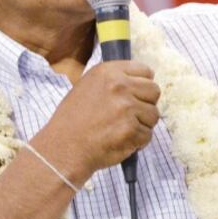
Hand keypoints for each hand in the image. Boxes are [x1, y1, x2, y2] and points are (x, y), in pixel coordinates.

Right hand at [35, 61, 160, 183]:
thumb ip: (114, 81)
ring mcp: (127, 107)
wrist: (63, 148)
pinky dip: (137, 142)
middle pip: (154, 91)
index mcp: (108, 71)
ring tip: (121, 129)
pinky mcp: (131, 129)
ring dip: (142, 125)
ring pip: (154, 114)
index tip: (135, 95)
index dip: (142, 85)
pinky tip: (119, 141)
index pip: (145, 70)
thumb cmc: (73, 120)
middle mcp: (119, 85)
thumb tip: (141, 82)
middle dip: (145, 104)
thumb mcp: (88, 86)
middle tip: (129, 115)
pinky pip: (147, 134)